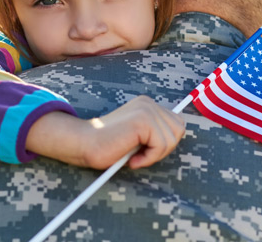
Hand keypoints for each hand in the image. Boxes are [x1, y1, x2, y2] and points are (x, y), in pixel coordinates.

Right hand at [27, 95, 184, 169]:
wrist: (83, 144)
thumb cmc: (106, 146)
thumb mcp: (137, 138)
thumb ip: (153, 134)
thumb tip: (176, 137)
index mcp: (147, 105)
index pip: (176, 123)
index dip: (166, 142)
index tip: (145, 151)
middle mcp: (148, 103)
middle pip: (178, 130)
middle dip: (163, 149)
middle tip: (141, 155)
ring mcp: (146, 110)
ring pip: (172, 140)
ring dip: (154, 155)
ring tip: (134, 157)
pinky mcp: (143, 120)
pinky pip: (161, 146)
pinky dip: (149, 158)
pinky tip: (132, 159)